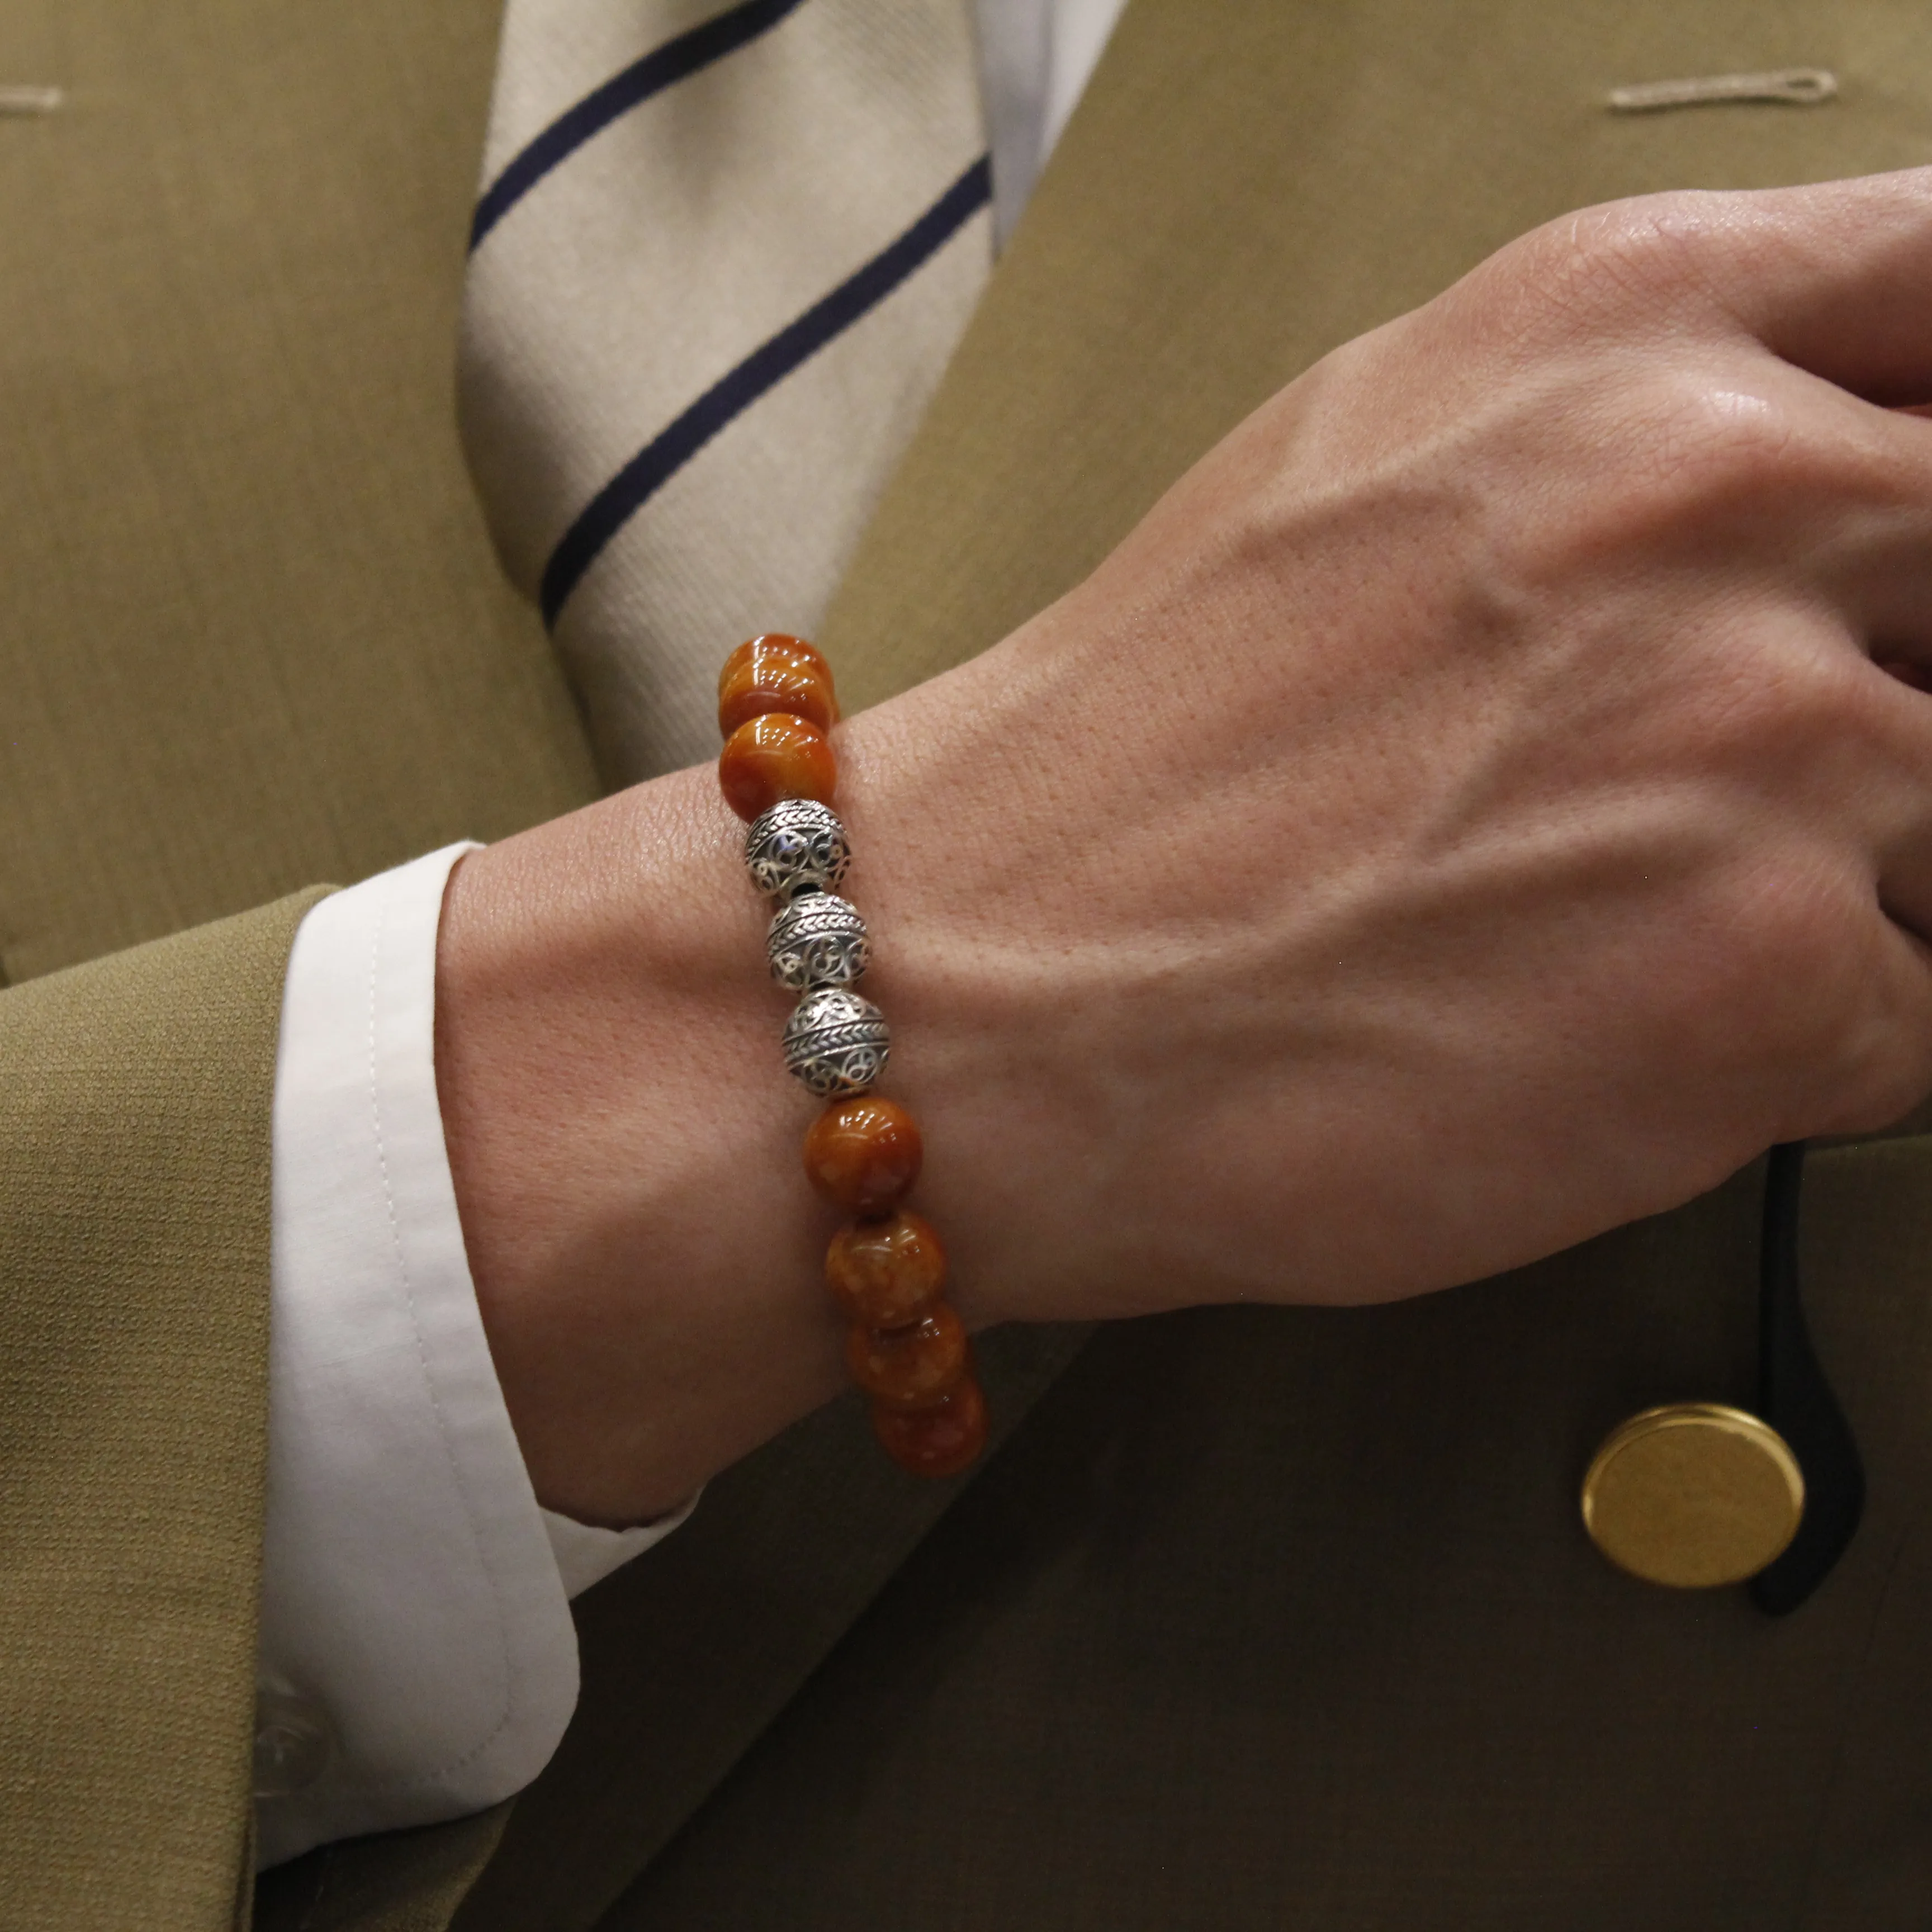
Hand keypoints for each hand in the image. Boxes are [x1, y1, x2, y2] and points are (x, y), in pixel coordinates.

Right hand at [438, 169, 1931, 1521]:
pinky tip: (1596, 1028)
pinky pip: (1918, 1015)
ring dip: (1835, 885)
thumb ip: (1641, 425)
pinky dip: (1793, 1044)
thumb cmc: (1142, 755)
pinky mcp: (1768, 974)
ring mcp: (1767, 733)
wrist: (977, 986)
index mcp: (1627, 326)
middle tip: (1725, 780)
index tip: (1905, 547)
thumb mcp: (1381, 463)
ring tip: (1608, 919)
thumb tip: (1829, 460)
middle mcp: (1724, 491)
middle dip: (1892, 697)